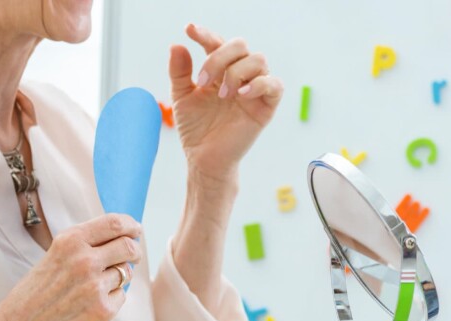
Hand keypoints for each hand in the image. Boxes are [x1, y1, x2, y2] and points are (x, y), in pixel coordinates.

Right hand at [0, 214, 142, 320]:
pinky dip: (112, 297)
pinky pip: (121, 295)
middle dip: (134, 250)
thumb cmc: (37, 289)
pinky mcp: (103, 310)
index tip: (136, 230)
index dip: (131, 225)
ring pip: (126, 272)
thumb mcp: (56, 254)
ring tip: (96, 285)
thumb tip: (123, 235)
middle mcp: (85, 261)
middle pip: (129, 246)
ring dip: (119, 276)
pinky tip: (90, 302)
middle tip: (132, 255)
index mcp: (71, 241)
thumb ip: (86, 243)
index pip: (115, 223)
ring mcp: (95, 286)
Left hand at [168, 24, 283, 183]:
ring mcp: (254, 90)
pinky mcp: (266, 107)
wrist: (204, 159)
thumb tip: (177, 45)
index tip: (189, 30)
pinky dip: (259, 84)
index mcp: (220, 70)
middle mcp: (239, 76)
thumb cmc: (196, 129)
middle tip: (202, 81)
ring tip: (221, 94)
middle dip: (219, 57)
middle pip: (240, 46)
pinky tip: (240, 95)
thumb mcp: (182, 97)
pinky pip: (274, 85)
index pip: (217, 43)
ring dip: (236, 72)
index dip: (205, 34)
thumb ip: (179, 72)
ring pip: (258, 60)